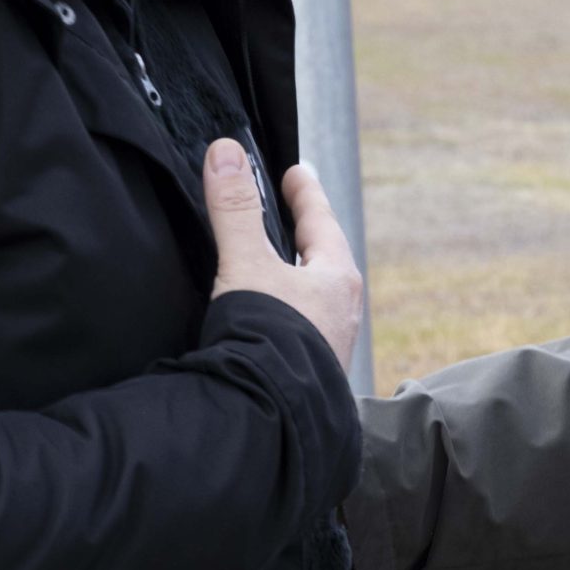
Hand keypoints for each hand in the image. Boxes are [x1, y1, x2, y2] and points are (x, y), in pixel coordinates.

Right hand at [205, 138, 363, 366]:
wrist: (273, 416)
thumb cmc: (269, 339)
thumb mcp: (247, 265)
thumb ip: (235, 210)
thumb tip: (226, 153)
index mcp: (336, 276)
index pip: (320, 219)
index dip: (304, 192)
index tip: (296, 172)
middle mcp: (342, 308)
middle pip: (323, 256)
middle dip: (305, 232)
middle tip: (292, 209)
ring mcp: (330, 340)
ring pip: (315, 292)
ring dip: (296, 273)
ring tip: (279, 260)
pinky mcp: (312, 366)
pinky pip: (303, 321)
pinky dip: (287, 306)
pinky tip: (271, 316)